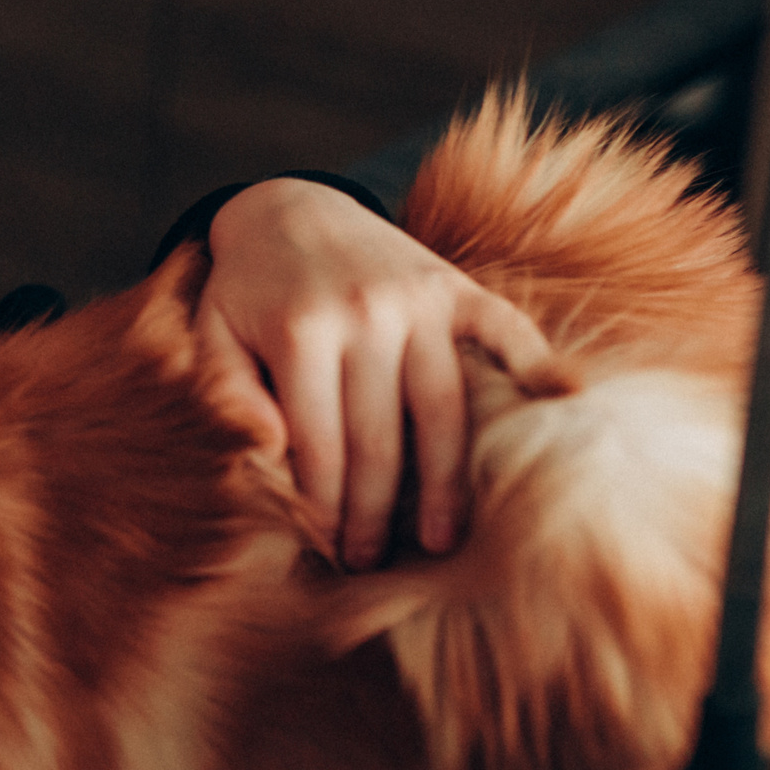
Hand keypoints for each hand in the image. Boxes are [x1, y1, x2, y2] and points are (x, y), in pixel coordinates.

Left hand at [198, 178, 551, 569]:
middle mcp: (367, 313)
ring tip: (441, 538)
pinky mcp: (455, 285)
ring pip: (443, 409)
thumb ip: (228, 391)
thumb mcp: (211, 333)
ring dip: (446, 482)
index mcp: (301, 331)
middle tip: (371, 561)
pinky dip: (537, 368)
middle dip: (375, 511)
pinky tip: (558, 413)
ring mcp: (419, 298)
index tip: (329, 551)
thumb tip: (268, 453)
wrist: (289, 208)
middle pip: (381, 439)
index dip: (324, 506)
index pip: (320, 443)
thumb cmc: (246, 291)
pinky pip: (505, 330)